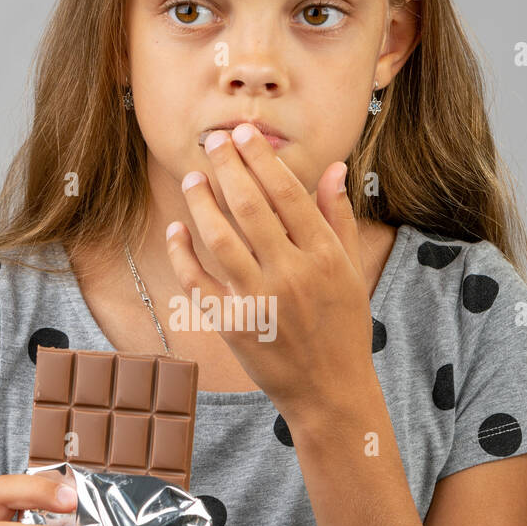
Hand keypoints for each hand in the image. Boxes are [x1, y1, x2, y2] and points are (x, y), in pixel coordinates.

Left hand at [166, 123, 374, 418]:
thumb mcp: (350, 271)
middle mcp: (292, 275)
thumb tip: (334, 168)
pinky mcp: (233, 327)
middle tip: (212, 141)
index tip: (243, 135)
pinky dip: (183, 254)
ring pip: (220, 240)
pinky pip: (198, 284)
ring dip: (202, 203)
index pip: (287, 193)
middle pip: (251, 208)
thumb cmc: (344, 327)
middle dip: (228, 167)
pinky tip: (176, 229)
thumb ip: (338, 218)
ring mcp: (260, 302)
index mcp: (324, 256)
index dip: (262, 159)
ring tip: (193, 178)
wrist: (330, 390)